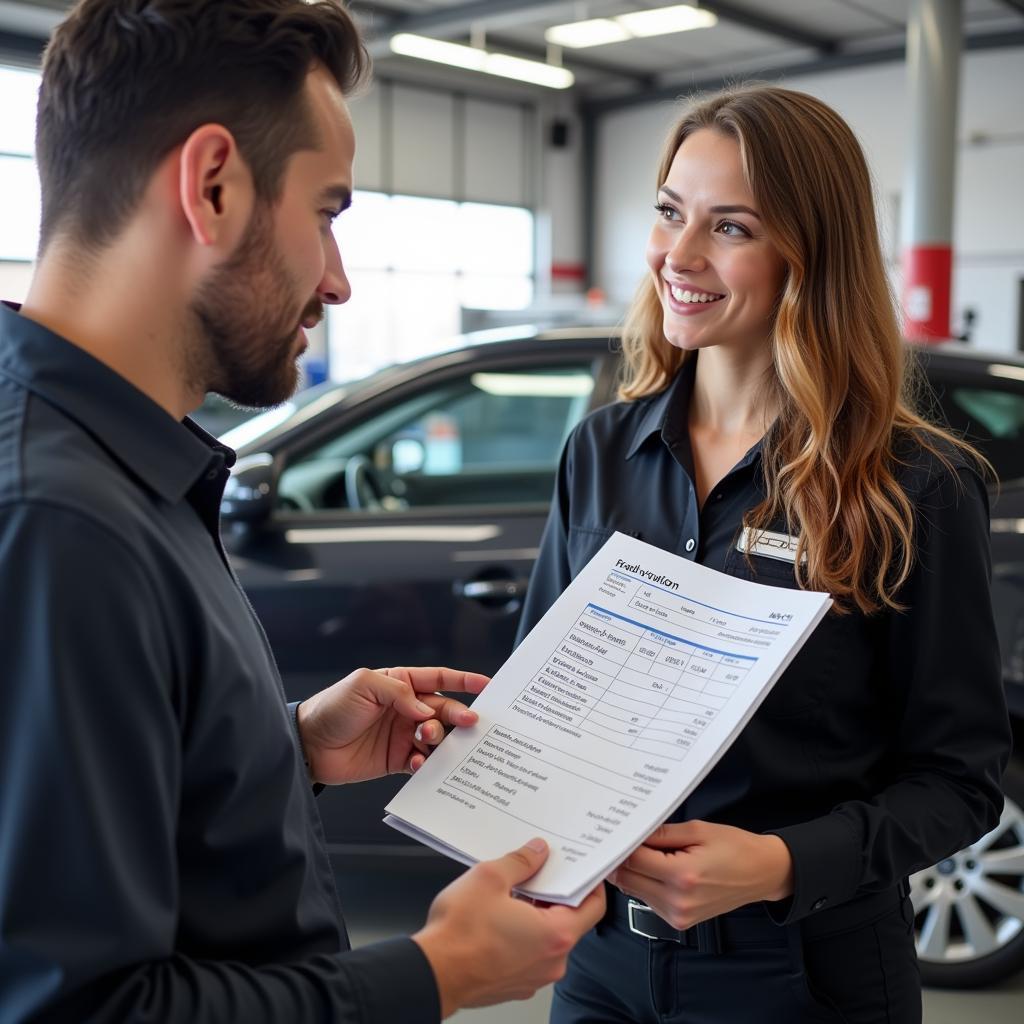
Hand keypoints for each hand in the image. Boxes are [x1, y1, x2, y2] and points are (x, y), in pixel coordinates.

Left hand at [296, 666, 487, 783]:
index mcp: (401, 683)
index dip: (464, 681)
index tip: (487, 685)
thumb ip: (399, 693)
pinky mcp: (396, 759)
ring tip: (430, 741)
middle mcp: (406, 708)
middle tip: (469, 723)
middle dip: (458, 715)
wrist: (308, 745)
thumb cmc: (332, 707)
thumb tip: (426, 710)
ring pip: (436, 736)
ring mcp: (403, 734)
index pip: (439, 678)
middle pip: (443, 710)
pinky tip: (419, 763)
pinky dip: (426, 764)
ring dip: (440, 740)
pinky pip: (421, 761)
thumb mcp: (364, 686)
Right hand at [414, 839, 605, 1017]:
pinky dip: (521, 933)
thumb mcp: (490, 878)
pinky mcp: (514, 984)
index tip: (582, 867)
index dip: (590, 882)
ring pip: (546, 937)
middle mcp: (551, 962)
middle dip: (554, 893)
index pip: (594, 906)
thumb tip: (537, 852)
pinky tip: (499, 916)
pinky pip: (529, 953)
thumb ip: (520, 862)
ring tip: (511, 892)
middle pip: (569, 920)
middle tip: (538, 870)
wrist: (432, 974)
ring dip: (535, 914)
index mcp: (555, 935)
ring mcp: (533, 977)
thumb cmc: (459, 935)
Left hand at [607, 820, 792, 928]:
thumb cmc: (734, 847)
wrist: (761, 873)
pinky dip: (646, 882)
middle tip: (624, 838)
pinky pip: (648, 900)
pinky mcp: (679, 922)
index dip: (621, 845)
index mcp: (682, 876)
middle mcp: (678, 901)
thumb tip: (632, 832)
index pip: (633, 861)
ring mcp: (678, 916)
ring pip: (635, 891)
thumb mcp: (698, 830)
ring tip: (647, 851)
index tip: (616, 831)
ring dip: (633, 871)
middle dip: (622, 858)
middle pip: (628, 879)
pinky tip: (658, 867)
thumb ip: (661, 833)